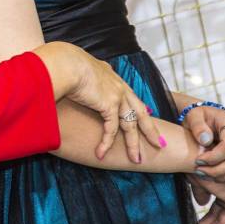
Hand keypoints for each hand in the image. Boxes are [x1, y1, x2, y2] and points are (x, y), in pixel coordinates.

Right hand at [36, 42, 162, 161]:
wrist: (67, 63)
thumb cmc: (65, 63)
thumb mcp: (77, 68)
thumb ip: (81, 75)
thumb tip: (71, 77)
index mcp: (111, 75)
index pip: (128, 94)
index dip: (136, 106)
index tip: (147, 114)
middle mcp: (118, 85)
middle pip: (140, 110)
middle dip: (150, 128)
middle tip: (158, 142)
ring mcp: (117, 95)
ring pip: (130, 124)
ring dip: (133, 144)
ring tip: (136, 160)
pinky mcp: (110, 105)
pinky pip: (111, 130)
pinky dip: (106, 143)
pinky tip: (101, 154)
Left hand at [183, 106, 224, 184]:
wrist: (206, 117)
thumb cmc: (198, 116)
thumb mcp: (193, 116)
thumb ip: (197, 126)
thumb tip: (205, 141)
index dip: (214, 157)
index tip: (198, 161)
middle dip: (218, 170)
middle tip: (201, 171)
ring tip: (207, 175)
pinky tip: (216, 176)